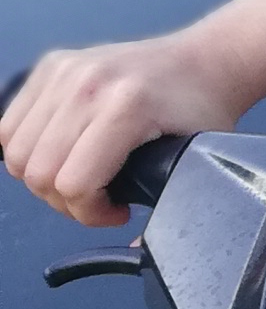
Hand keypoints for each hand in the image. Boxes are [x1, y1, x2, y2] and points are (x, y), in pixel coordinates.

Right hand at [1, 37, 248, 228]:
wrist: (204, 59)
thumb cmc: (202, 110)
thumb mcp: (196, 159)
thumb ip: (167, 206)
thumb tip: (136, 249)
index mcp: (127, 107)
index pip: (74, 183)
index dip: (91, 214)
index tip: (119, 211)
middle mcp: (88, 84)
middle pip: (39, 173)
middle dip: (65, 202)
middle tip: (98, 199)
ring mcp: (65, 71)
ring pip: (17, 153)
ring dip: (42, 179)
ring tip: (80, 177)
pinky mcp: (51, 66)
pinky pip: (10, 126)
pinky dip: (26, 151)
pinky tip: (61, 155)